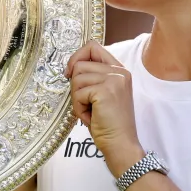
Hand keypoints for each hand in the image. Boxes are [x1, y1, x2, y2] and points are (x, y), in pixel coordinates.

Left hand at [65, 41, 141, 173]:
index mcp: (119, 70)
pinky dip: (79, 107)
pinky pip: (78, 93)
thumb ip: (93, 76)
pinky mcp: (105, 91)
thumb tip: (70, 68)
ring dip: (77, 99)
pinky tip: (92, 116)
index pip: (92, 47)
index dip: (77, 58)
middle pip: (80, 64)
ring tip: (91, 111)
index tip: (70, 73)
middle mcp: (119, 72)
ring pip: (76, 78)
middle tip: (87, 104)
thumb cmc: (108, 124)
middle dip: (76, 86)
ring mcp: (114, 80)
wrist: (120, 144)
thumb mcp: (102, 94)